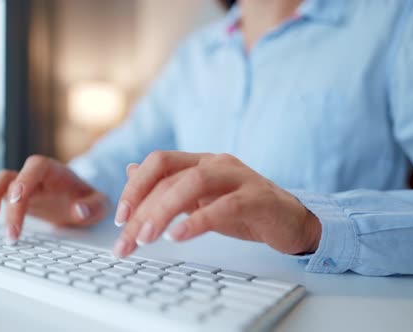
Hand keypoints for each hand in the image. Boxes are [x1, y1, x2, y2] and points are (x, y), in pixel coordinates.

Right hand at [0, 156, 109, 240]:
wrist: (84, 202)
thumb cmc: (90, 201)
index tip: (17, 198)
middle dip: (4, 200)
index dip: (24, 180)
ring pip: (0, 181)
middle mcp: (36, 175)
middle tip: (5, 228)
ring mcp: (24, 184)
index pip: (35, 168)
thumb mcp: (100, 205)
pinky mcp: (16, 194)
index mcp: (55, 171)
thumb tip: (78, 210)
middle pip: (13, 178)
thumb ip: (93, 207)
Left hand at [112, 151, 320, 256]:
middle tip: (126, 242)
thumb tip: (131, 171)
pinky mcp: (258, 198)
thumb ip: (167, 185)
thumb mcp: (199, 198)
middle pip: (169, 177)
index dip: (135, 187)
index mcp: (200, 161)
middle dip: (141, 210)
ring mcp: (238, 178)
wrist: (292, 220)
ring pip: (193, 184)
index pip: (158, 162)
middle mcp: (216, 163)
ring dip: (163, 211)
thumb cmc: (243, 209)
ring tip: (145, 238)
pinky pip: (224, 206)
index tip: (120, 218)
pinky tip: (178, 238)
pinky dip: (197, 222)